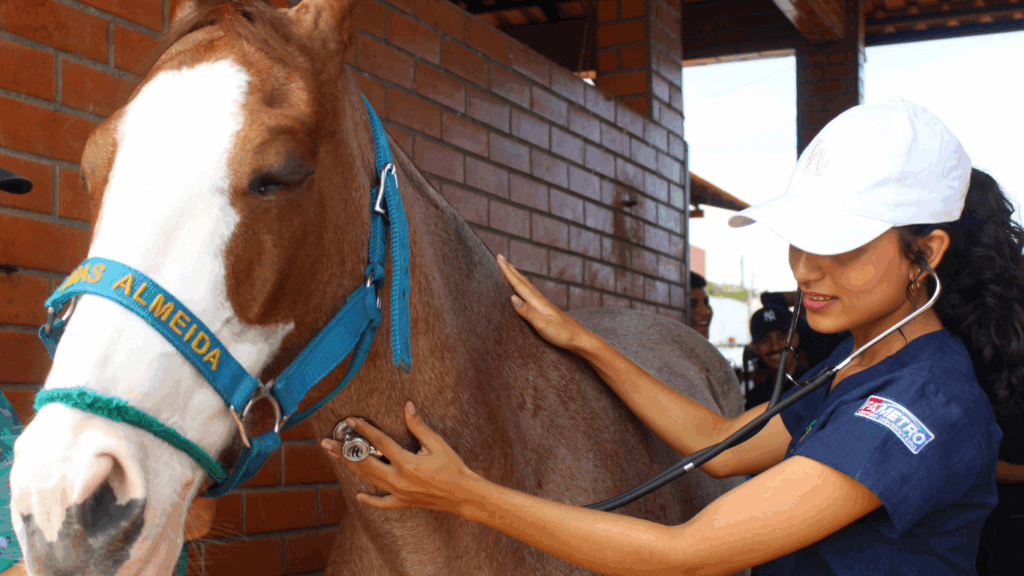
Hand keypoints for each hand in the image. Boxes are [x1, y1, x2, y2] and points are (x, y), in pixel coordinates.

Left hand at [321, 402, 482, 513]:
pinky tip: (359, 494)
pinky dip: (369, 499)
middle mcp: (398, 479)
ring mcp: (398, 492)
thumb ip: (418, 426)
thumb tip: (407, 406)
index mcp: (406, 462)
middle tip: (326, 443)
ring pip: (368, 479)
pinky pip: (382, 503)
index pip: (379, 442)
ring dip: (351, 468)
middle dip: (344, 452)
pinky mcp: (403, 502)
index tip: (351, 420)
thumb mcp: (437, 443)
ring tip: (335, 457)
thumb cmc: (452, 467)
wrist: (463, 494)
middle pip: (365, 463)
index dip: (364, 429)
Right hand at [497, 254, 592, 350]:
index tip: (499, 258)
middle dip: (511, 269)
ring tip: (510, 269)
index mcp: (538, 303)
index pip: (519, 284)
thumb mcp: (543, 325)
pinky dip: (525, 286)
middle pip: (523, 281)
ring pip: (528, 286)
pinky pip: (532, 293)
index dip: (508, 272)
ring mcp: (545, 305)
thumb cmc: (563, 334)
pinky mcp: (547, 310)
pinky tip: (525, 290)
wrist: (580, 340)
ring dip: (517, 276)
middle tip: (501, 257)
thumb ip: (527, 312)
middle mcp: (541, 301)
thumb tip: (512, 297)